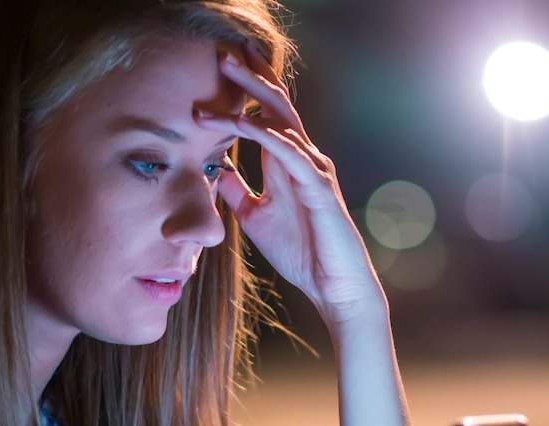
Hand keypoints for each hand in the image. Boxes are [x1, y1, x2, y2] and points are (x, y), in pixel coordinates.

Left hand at [194, 43, 384, 324]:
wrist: (334, 287)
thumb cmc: (302, 253)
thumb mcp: (255, 217)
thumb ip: (237, 191)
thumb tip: (214, 169)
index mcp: (287, 163)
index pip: (266, 115)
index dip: (246, 89)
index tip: (219, 68)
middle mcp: (303, 158)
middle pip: (276, 105)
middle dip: (250, 77)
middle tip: (223, 53)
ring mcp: (313, 169)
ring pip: (282, 120)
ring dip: (251, 97)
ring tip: (226, 75)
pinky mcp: (319, 187)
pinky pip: (290, 153)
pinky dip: (266, 135)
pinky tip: (244, 123)